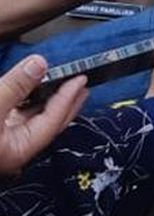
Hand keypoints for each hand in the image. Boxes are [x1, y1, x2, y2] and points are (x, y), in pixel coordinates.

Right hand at [0, 55, 87, 175]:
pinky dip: (26, 101)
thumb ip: (14, 87)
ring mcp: (3, 142)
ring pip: (31, 119)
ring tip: (61, 82)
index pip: (53, 121)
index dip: (68, 97)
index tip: (81, 79)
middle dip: (67, 102)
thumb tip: (40, 64)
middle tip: (83, 84)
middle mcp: (14, 149)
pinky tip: (30, 88)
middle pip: (48, 123)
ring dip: (46, 99)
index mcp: (18, 151)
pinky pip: (15, 115)